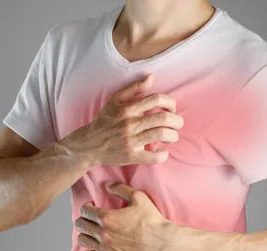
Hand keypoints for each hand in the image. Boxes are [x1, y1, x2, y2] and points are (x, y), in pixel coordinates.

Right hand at [60, 73, 183, 167]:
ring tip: (171, 137)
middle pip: (164, 118)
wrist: (89, 145)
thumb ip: (133, 88)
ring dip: (173, 136)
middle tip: (177, 124)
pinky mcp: (131, 156)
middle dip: (177, 121)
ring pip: (162, 135)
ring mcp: (131, 141)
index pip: (157, 100)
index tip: (172, 108)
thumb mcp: (114, 101)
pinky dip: (163, 154)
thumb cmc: (104, 121)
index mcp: (128, 109)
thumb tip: (152, 77)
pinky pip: (154, 157)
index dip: (170, 102)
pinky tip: (162, 151)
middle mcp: (130, 124)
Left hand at [74, 181, 171, 250]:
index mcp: (106, 218)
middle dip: (84, 219)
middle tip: (90, 219)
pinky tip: (99, 248)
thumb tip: (107, 185)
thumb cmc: (151, 220)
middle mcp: (102, 233)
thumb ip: (121, 188)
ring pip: (83, 241)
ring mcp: (106, 248)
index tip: (91, 207)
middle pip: (81, 225)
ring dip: (86, 235)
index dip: (87, 207)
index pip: (84, 211)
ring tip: (92, 232)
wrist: (162, 243)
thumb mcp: (139, 197)